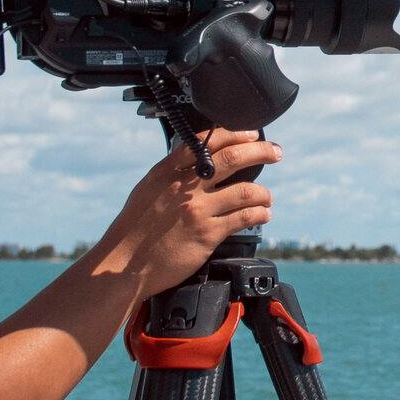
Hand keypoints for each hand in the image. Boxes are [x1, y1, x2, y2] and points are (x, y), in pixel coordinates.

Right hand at [101, 128, 281, 297]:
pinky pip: (243, 218)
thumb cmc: (134, 229)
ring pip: (246, 191)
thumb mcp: (148, 190)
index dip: (235, 133)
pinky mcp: (208, 235)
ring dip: (264, 193)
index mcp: (167, 172)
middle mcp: (185, 187)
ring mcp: (198, 211)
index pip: (206, 141)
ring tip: (267, 197)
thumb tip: (198, 161)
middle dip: (260, 151)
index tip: (251, 133)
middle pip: (232, 158)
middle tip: (275, 152)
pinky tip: (262, 214)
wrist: (124, 265)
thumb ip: (172, 174)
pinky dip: (259, 213)